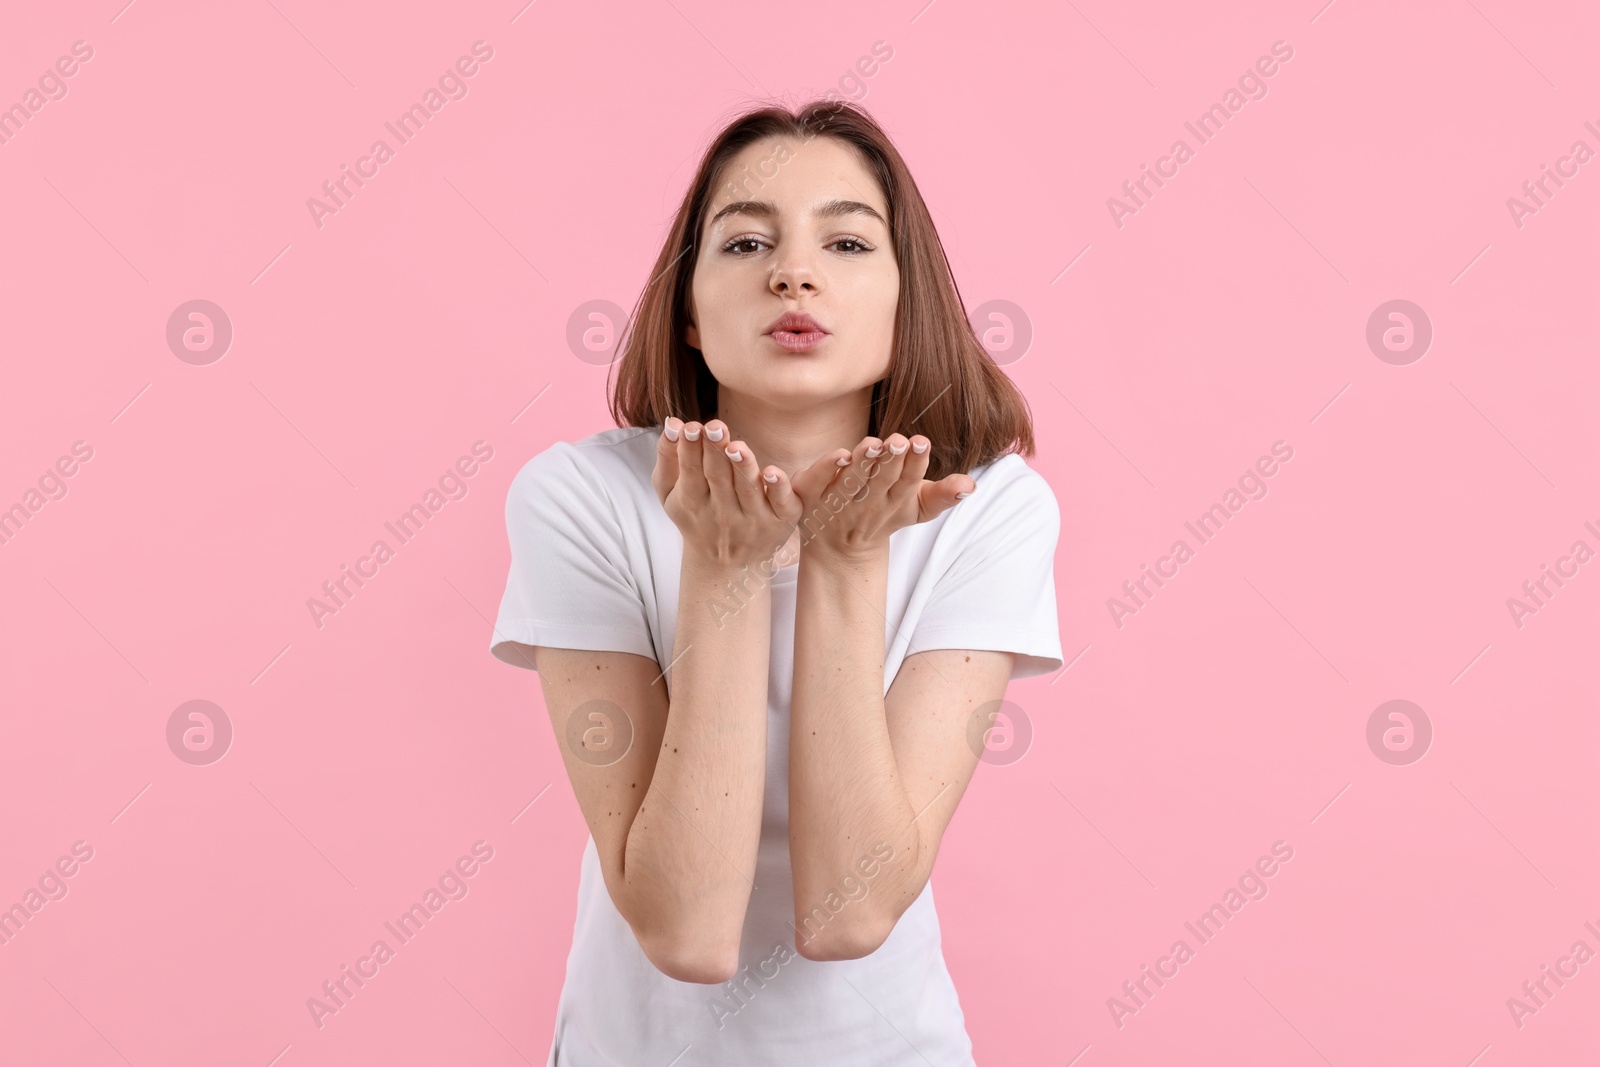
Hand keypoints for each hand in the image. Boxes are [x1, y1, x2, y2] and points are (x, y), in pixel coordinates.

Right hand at [652, 417, 801, 568]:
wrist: (725, 565)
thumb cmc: (695, 516)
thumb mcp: (670, 492)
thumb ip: (667, 456)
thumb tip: (672, 422)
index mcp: (693, 502)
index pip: (691, 472)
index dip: (690, 450)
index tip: (691, 427)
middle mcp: (722, 513)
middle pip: (718, 477)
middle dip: (715, 451)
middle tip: (715, 427)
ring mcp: (753, 519)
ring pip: (747, 489)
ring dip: (743, 466)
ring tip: (735, 446)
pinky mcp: (780, 521)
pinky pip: (781, 504)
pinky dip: (779, 489)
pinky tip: (773, 473)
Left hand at [789, 433, 974, 562]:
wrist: (840, 548)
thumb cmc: (884, 516)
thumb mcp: (917, 508)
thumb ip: (944, 495)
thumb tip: (971, 485)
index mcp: (895, 502)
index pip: (909, 482)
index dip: (915, 464)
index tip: (922, 442)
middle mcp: (868, 503)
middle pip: (882, 480)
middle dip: (891, 460)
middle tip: (900, 440)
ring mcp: (839, 501)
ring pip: (852, 481)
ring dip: (863, 463)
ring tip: (874, 444)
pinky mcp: (811, 498)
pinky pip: (817, 484)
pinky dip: (825, 470)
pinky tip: (838, 456)